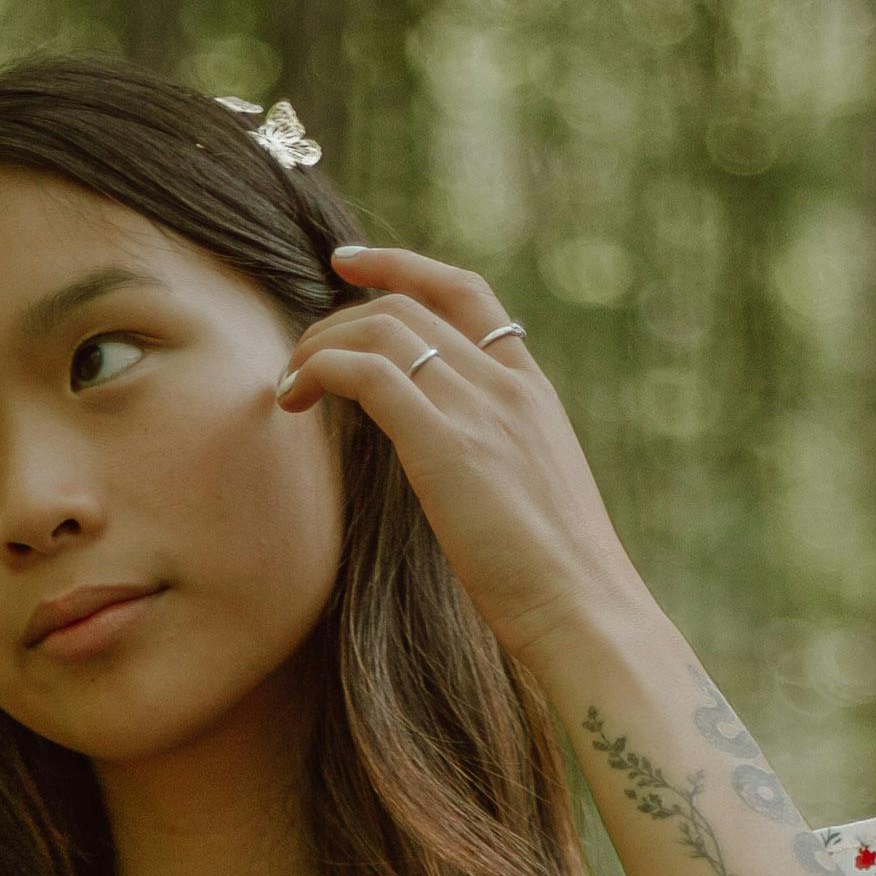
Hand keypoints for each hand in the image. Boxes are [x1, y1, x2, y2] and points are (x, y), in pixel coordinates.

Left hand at [273, 242, 668, 699]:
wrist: (586, 611)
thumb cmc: (559, 581)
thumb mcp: (534, 497)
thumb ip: (497, 461)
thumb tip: (460, 474)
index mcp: (533, 392)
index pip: (465, 294)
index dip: (403, 266)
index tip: (350, 265)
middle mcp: (507, 384)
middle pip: (409, 306)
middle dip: (340, 317)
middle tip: (299, 355)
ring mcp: (479, 408)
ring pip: (381, 328)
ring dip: (320, 345)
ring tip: (289, 384)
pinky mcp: (444, 442)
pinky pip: (366, 371)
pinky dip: (319, 369)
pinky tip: (293, 398)